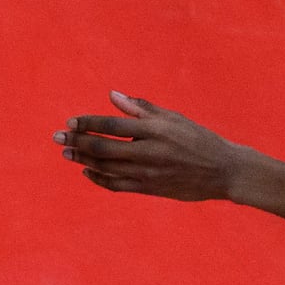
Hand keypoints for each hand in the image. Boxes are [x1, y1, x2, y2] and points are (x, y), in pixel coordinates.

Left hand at [55, 93, 248, 200]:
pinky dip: (99, 179)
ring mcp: (150, 173)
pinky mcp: (152, 188)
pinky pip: (118, 185)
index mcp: (157, 130)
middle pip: (104, 147)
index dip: (88, 123)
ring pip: (107, 167)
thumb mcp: (175, 119)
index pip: (113, 124)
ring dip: (83, 160)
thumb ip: (142, 108)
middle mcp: (151, 152)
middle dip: (77, 142)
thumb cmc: (200, 140)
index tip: (71, 122)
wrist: (226, 172)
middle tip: (57, 138)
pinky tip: (88, 172)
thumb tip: (112, 95)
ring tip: (67, 154)